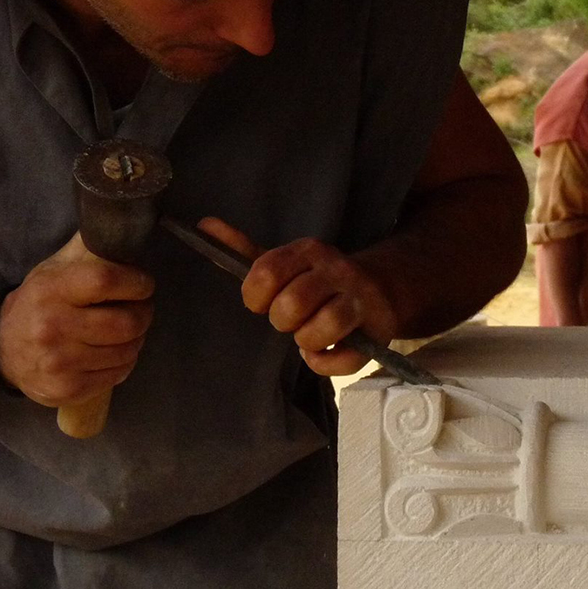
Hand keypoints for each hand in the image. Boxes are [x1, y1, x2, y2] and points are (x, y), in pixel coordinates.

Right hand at [0, 232, 155, 406]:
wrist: (1, 346)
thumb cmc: (40, 301)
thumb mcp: (55, 268)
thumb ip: (87, 247)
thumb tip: (119, 217)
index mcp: (51, 289)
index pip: (107, 281)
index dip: (137, 282)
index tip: (144, 284)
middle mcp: (51, 326)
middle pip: (126, 322)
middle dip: (144, 313)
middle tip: (140, 308)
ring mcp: (58, 362)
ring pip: (127, 350)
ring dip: (137, 339)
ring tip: (126, 330)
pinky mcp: (66, 389)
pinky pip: (117, 374)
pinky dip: (125, 362)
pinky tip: (113, 351)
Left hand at [198, 217, 397, 376]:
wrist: (383, 287)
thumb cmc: (321, 280)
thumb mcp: (286, 262)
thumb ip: (244, 249)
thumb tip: (204, 225)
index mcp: (308, 250)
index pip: (266, 272)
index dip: (255, 296)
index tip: (262, 303)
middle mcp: (335, 269)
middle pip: (292, 303)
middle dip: (283, 321)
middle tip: (292, 320)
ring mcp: (359, 297)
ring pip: (323, 327)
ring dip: (308, 340)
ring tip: (312, 335)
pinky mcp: (379, 327)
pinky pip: (343, 359)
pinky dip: (326, 363)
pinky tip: (328, 351)